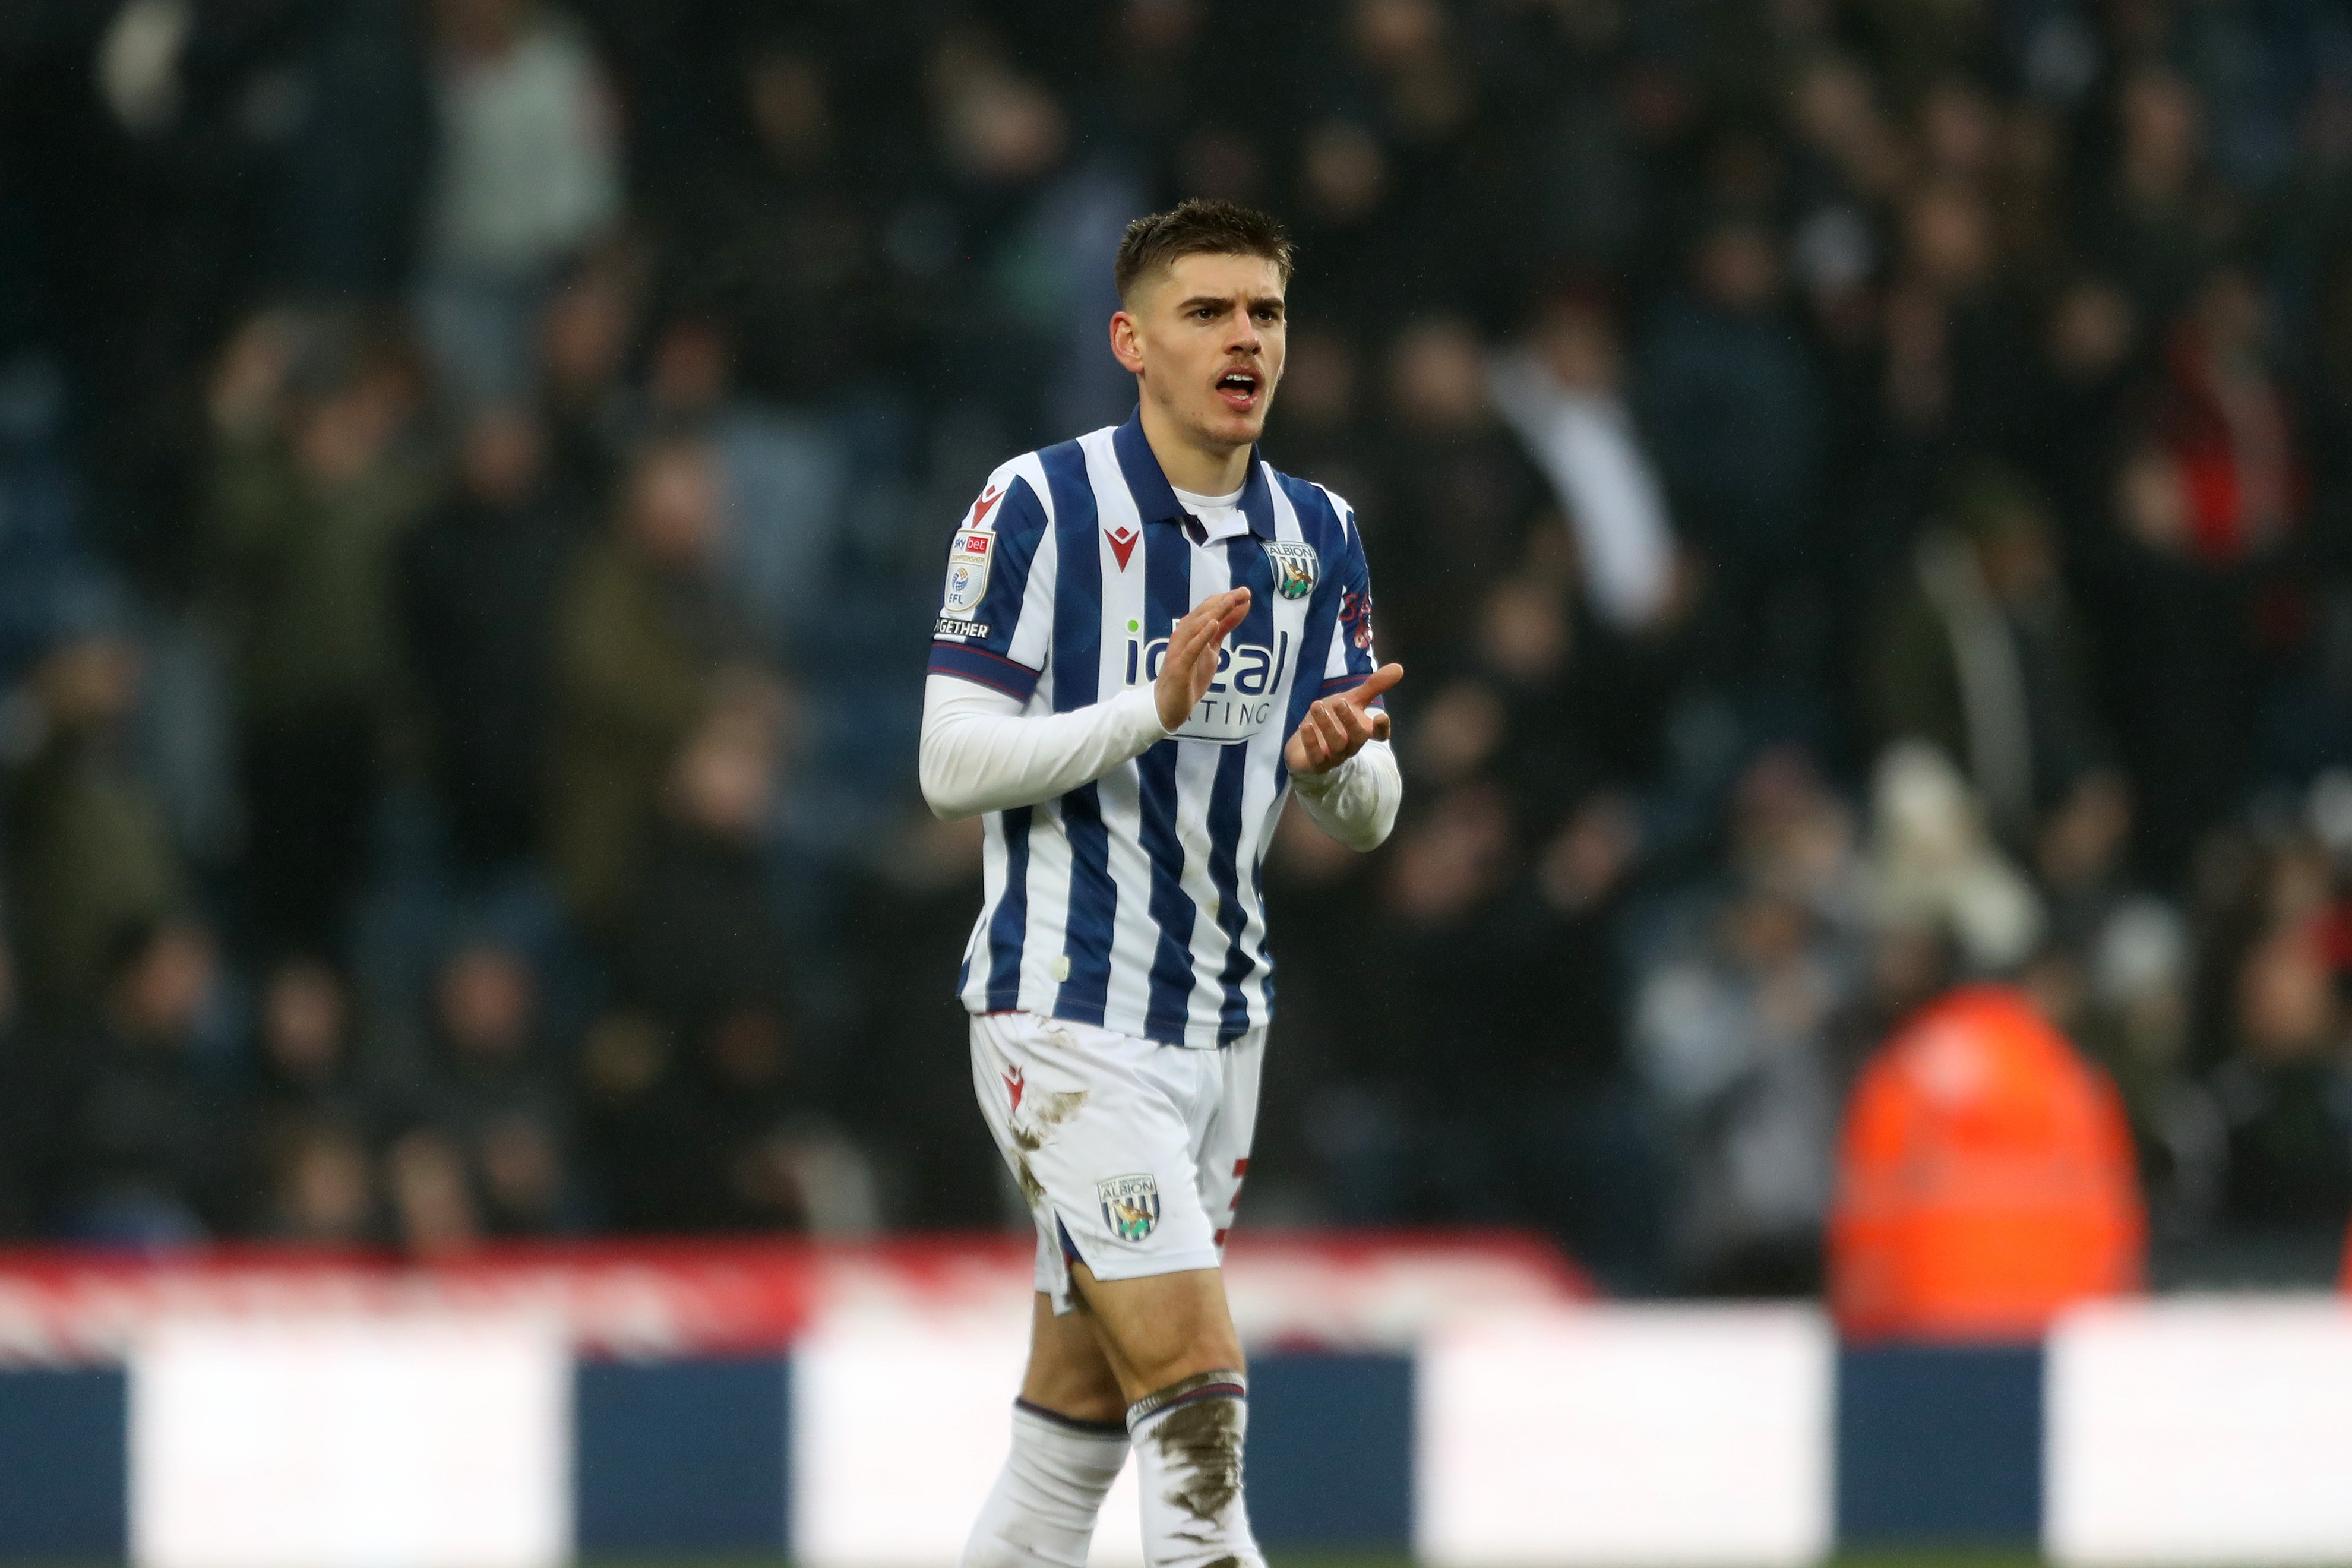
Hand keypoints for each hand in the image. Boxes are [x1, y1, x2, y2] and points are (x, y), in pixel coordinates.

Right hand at [1155, 588, 1252, 731]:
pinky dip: (1201, 635)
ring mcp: (1179, 651)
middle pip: (1203, 614)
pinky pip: (1191, 648)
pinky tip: (1213, 624)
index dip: (1226, 600)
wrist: (1168, 704)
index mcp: (1191, 631)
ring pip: (1196, 627)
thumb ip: (1224, 628)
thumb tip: (1240, 607)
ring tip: (1230, 602)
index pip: (1208, 609)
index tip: (1244, 593)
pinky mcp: (1179, 667)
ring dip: (1214, 613)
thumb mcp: (1212, 649)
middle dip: (1224, 602)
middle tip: (1243, 592)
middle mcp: (1183, 636)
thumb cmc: (1190, 675)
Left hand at [1286, 662, 1401, 775]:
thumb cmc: (1332, 721)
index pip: (1380, 734)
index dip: (1382, 728)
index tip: (1382, 716)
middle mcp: (1351, 745)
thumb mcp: (1352, 701)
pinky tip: (1307, 726)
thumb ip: (1373, 686)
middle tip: (1340, 702)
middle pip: (1358, 738)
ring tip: (1316, 705)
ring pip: (1336, 744)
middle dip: (1350, 720)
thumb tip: (1399, 667)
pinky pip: (1316, 756)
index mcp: (1363, 731)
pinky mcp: (1316, 764)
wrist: (1304, 745)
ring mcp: (1334, 756)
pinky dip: (1312, 742)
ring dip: (1327, 725)